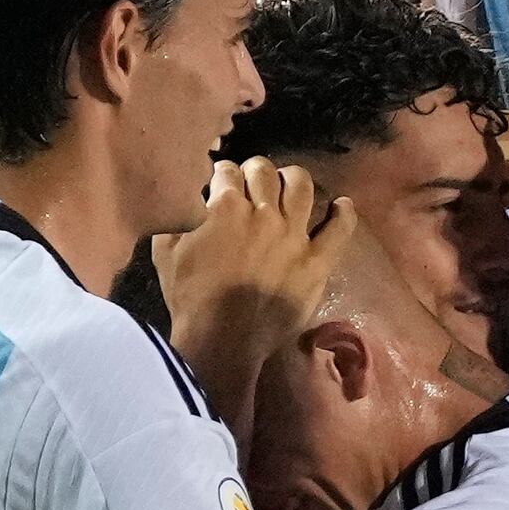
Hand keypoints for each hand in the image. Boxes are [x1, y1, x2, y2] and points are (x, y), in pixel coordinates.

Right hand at [149, 159, 344, 353]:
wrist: (223, 339)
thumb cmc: (190, 297)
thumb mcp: (165, 250)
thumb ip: (178, 216)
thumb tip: (190, 199)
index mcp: (226, 206)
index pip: (226, 171)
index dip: (221, 176)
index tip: (219, 186)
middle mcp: (264, 212)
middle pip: (263, 170)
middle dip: (253, 172)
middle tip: (250, 186)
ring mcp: (295, 235)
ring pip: (301, 186)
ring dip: (292, 179)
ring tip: (287, 186)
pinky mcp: (316, 261)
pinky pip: (339, 230)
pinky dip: (343, 214)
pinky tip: (341, 206)